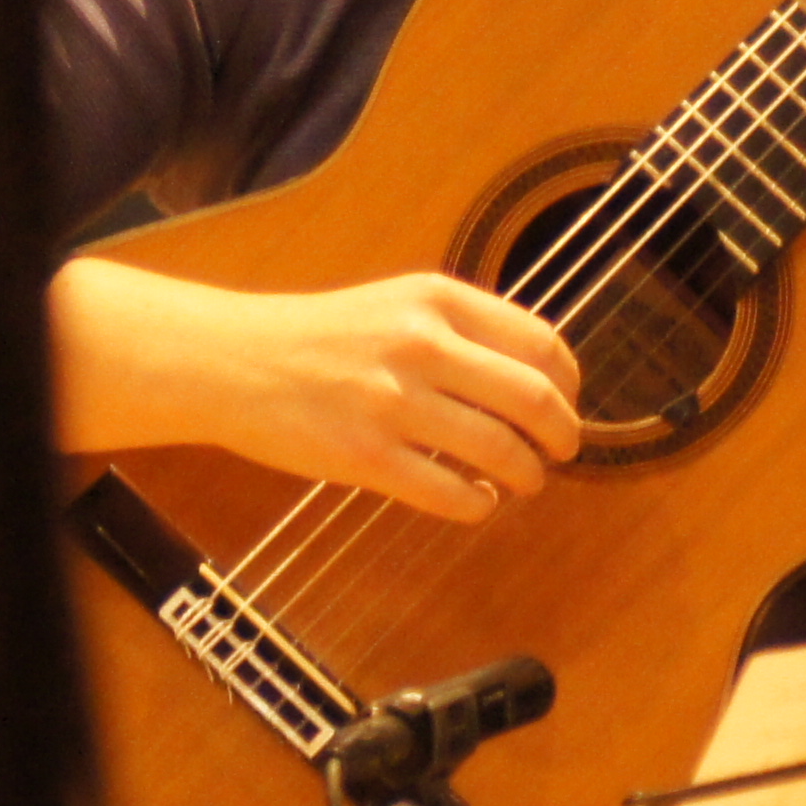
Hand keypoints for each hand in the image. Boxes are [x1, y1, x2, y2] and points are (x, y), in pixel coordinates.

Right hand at [54, 262, 587, 521]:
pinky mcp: (365, 456)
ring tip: (522, 482)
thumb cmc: (322, 336)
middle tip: (563, 452)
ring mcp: (393, 402)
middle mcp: (422, 344)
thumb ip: (463, 330)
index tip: (568, 404)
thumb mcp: (398, 303)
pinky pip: (451, 494)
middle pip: (534, 399)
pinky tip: (475, 501)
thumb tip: (538, 378)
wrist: (235, 361)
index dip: (570, 384)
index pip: (541, 343)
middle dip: (563, 435)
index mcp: (436, 299)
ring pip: (500, 451)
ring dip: (527, 476)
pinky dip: (478, 505)